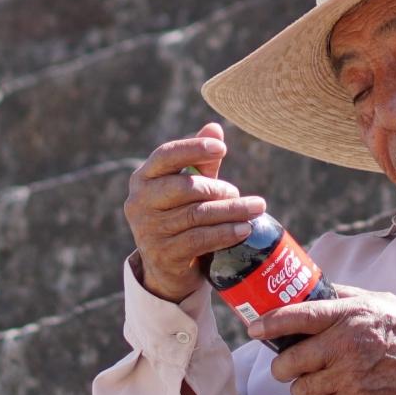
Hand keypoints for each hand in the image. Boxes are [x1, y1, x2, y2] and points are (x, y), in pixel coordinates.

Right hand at [123, 123, 267, 303]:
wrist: (166, 267)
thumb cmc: (180, 215)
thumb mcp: (188, 187)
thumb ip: (200, 160)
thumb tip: (214, 127)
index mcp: (143, 178)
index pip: (166, 156)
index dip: (193, 149)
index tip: (222, 149)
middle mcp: (140, 202)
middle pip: (186, 188)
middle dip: (218, 188)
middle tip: (238, 192)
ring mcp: (149, 230)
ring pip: (197, 215)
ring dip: (231, 211)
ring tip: (256, 208)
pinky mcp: (163, 254)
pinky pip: (200, 239)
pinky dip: (225, 233)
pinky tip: (244, 230)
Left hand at [250, 288, 395, 394]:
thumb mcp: (378, 300)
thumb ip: (344, 296)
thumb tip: (315, 288)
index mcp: (347, 315)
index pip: (298, 316)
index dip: (269, 322)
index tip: (253, 328)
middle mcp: (344, 345)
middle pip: (289, 361)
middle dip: (282, 367)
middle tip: (287, 366)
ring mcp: (349, 376)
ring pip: (300, 389)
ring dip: (301, 388)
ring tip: (313, 383)